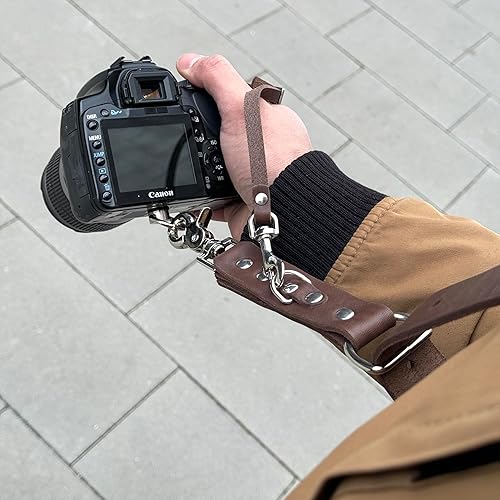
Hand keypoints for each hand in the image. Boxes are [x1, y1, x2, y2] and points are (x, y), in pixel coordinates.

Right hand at [176, 53, 311, 237]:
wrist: (282, 212)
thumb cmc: (273, 162)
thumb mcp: (241, 108)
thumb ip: (217, 78)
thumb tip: (190, 61)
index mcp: (265, 118)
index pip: (231, 101)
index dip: (206, 101)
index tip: (188, 104)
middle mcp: (260, 147)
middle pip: (218, 137)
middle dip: (200, 143)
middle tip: (189, 144)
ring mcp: (252, 176)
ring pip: (214, 170)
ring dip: (199, 173)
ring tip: (191, 172)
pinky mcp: (242, 202)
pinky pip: (214, 199)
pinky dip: (203, 199)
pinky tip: (197, 196)